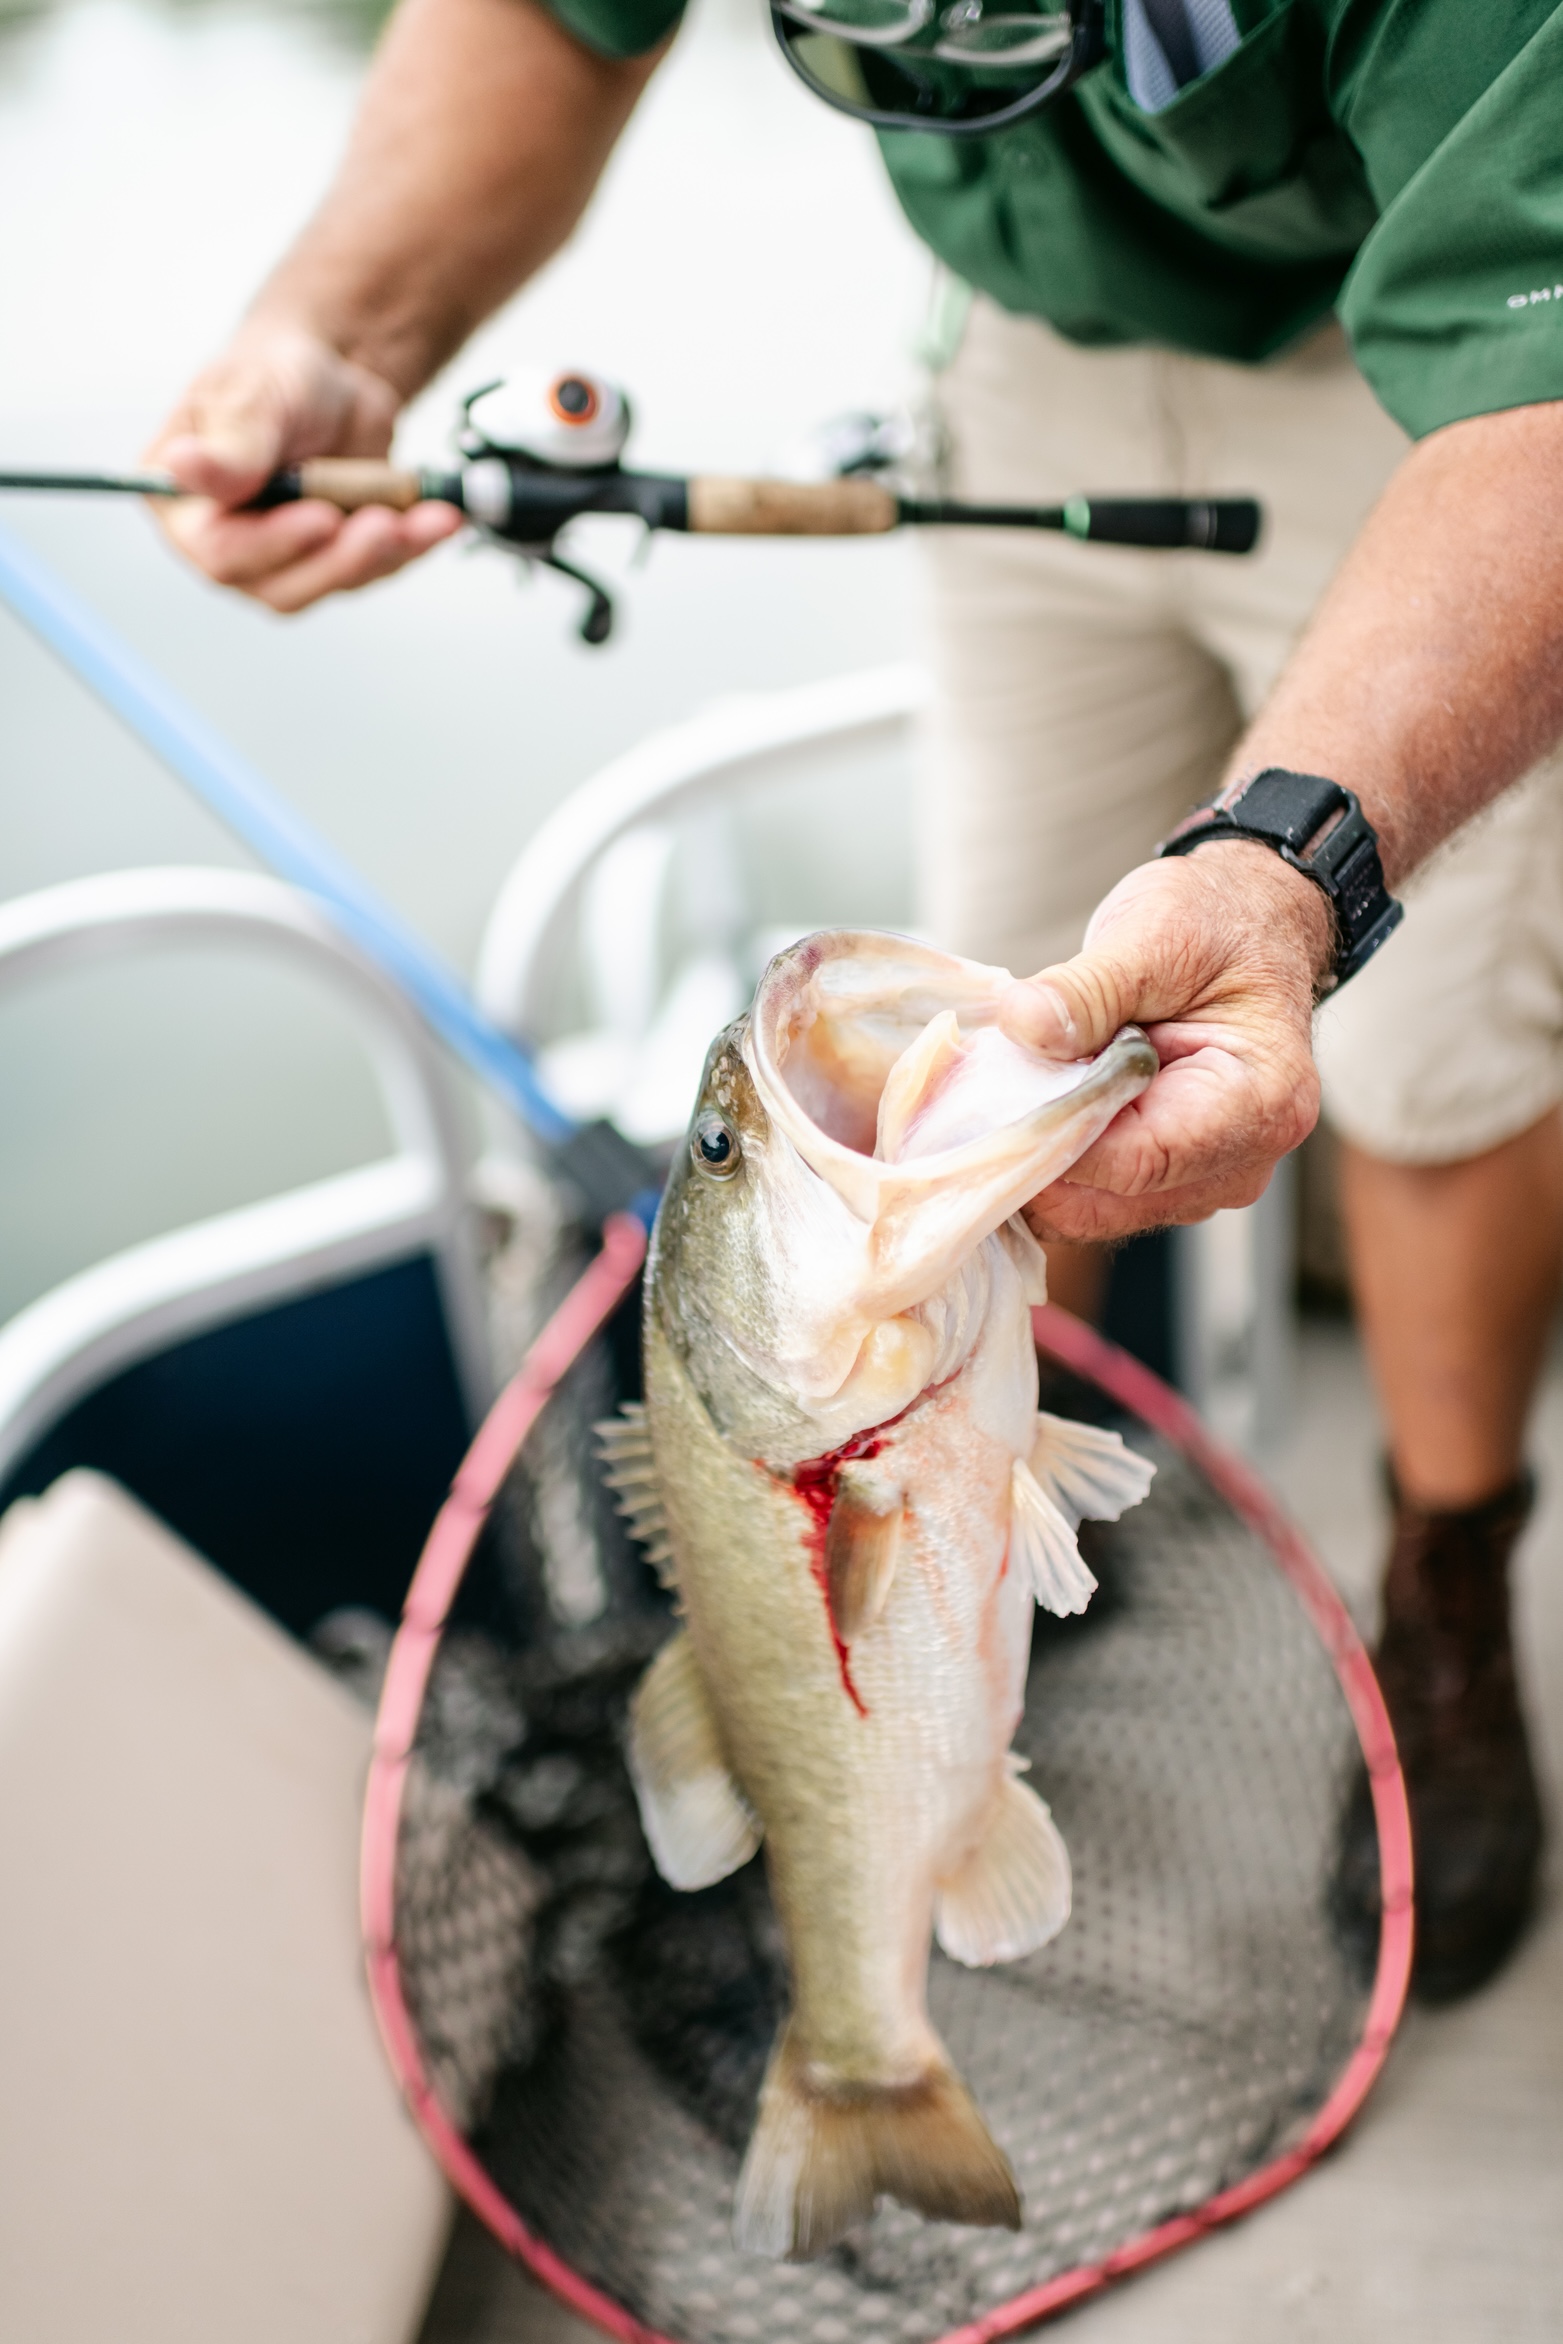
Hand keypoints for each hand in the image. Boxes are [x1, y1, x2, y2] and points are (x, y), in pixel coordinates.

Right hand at [146, 322, 461, 611]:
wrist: (331, 377)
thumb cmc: (274, 375)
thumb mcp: (250, 395)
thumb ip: (230, 443)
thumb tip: (182, 470)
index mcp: (184, 505)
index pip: (219, 552)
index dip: (272, 544)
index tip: (320, 517)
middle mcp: (229, 544)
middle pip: (281, 585)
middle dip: (340, 558)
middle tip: (384, 523)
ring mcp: (285, 560)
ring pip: (334, 583)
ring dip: (384, 554)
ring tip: (425, 515)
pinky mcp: (336, 561)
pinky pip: (376, 568)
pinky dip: (413, 545)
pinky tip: (439, 517)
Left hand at [1002, 843, 1333, 1239]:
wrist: (1246, 927)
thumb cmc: (1218, 927)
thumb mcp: (1153, 936)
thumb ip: (1086, 989)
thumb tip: (1024, 1025)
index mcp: (1260, 1102)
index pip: (1136, 1160)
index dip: (1052, 1139)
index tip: (988, 1104)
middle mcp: (1242, 1160)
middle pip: (1109, 1201)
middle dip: (1035, 1156)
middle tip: (978, 1096)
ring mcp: (1204, 1179)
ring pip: (1091, 1210)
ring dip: (1037, 1161)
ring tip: (1010, 1090)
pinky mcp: (1168, 1180)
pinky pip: (1091, 1197)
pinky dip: (1049, 1162)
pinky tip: (1029, 1106)